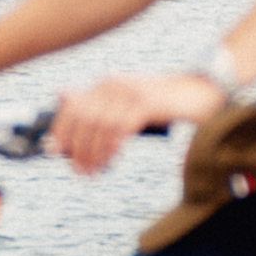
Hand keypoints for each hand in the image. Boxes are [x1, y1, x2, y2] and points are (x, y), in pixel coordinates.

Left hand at [44, 69, 215, 175]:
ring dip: (92, 154)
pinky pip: (119, 129)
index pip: (73, 106)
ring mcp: (131, 91)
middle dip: (76, 148)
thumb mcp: (129, 105)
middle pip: (83, 118)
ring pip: (99, 126)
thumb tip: (64, 105)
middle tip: (77, 171)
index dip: (60, 130)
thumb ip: (102, 109)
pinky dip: (111, 148)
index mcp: (107, 83)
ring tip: (91, 172)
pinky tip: (110, 161)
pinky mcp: (146, 102)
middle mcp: (115, 83)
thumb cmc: (165, 103)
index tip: (54, 152)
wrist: (202, 91)